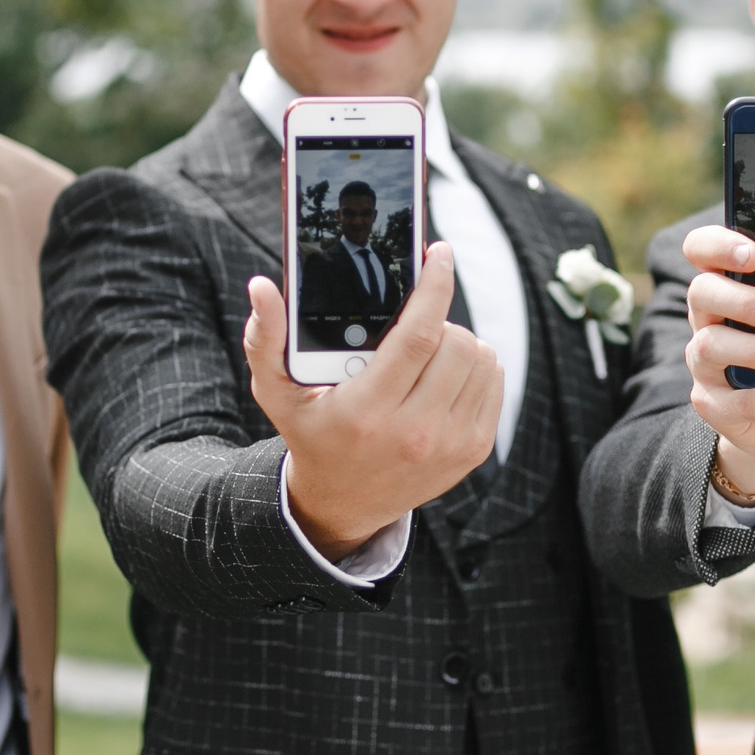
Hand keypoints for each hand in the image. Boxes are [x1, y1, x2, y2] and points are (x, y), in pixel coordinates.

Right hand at [243, 243, 503, 560]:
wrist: (343, 502)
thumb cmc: (311, 432)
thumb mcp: (276, 391)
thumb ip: (265, 338)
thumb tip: (262, 287)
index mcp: (366, 413)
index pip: (417, 336)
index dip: (434, 286)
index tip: (440, 253)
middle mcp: (414, 433)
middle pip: (455, 344)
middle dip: (439, 317)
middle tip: (414, 323)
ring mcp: (450, 444)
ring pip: (481, 358)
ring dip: (459, 341)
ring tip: (427, 351)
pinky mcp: (473, 450)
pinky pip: (493, 381)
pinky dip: (475, 365)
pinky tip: (444, 373)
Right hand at [682, 225, 754, 500]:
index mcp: (735, 286)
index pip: (703, 250)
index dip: (718, 245)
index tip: (754, 254)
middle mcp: (711, 318)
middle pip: (702, 292)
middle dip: (745, 299)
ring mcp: (706, 362)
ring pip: (711, 345)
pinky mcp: (713, 403)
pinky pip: (735, 401)